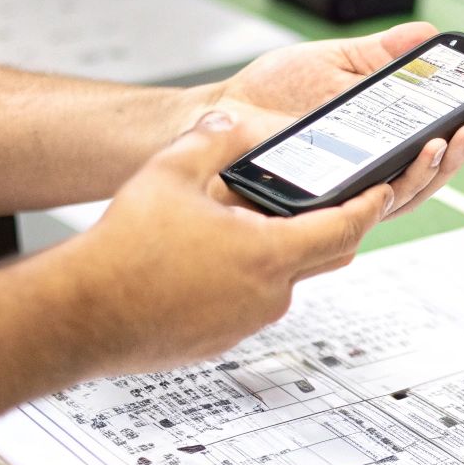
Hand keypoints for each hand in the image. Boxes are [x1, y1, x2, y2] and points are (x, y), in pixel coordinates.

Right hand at [64, 111, 400, 375]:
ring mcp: (244, 322)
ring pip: (282, 282)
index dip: (369, 206)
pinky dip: (243, 280)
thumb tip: (229, 124)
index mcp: (270, 253)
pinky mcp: (218, 340)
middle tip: (331, 203)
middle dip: (333, 227)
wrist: (80, 315)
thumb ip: (210, 142)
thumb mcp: (170, 174)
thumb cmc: (123, 253)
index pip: (345, 228)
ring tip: (245, 227)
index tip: (383, 191)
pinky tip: (208, 262)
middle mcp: (268, 294)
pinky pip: (247, 305)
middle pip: (324, 257)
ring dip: (278, 254)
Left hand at [198, 22, 463, 215]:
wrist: (221, 116)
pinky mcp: (334, 202)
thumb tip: (427, 36)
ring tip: (457, 135)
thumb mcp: (337, 61)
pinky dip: (404, 180)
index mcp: (385, 131)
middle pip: (441, 164)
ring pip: (417, 188)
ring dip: (444, 163)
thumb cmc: (270, 95)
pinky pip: (378, 201)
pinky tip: (418, 157)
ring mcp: (357, 187)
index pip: (447, 127)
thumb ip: (384, 54)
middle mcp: (378, 165)